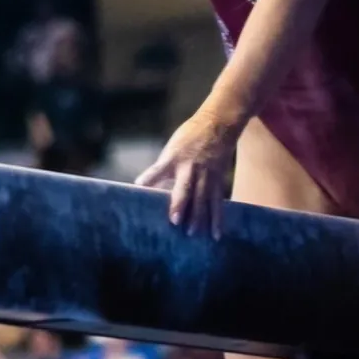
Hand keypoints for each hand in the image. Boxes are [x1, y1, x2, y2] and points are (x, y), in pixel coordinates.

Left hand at [136, 109, 237, 233]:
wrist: (219, 124)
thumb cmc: (189, 137)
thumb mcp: (172, 148)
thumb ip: (162, 169)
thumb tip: (145, 188)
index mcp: (175, 158)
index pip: (160, 169)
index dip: (151, 178)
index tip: (140, 187)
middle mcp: (192, 168)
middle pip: (186, 188)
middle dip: (180, 204)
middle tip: (175, 222)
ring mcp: (207, 175)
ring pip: (204, 199)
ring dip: (199, 217)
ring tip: (194, 234)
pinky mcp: (219, 181)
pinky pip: (218, 203)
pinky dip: (217, 219)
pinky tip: (216, 234)